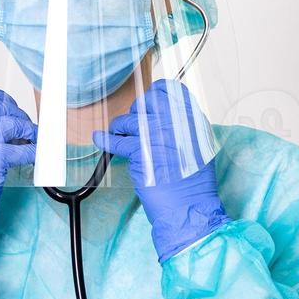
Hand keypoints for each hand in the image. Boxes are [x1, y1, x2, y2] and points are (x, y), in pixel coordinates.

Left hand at [93, 80, 228, 260]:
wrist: (190, 209)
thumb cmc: (194, 185)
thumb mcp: (199, 148)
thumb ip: (183, 128)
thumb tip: (162, 117)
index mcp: (193, 120)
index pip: (170, 89)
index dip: (154, 94)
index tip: (147, 103)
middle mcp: (176, 122)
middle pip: (147, 100)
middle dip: (137, 110)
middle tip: (134, 125)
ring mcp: (157, 134)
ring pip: (129, 120)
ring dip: (120, 128)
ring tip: (118, 135)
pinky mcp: (140, 151)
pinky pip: (117, 140)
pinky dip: (105, 140)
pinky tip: (100, 139)